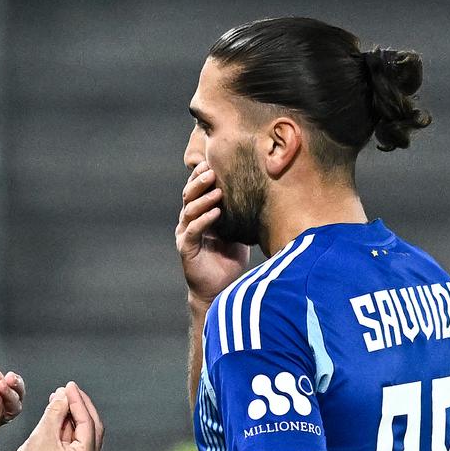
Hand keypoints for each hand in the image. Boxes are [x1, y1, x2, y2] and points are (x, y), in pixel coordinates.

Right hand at [2, 382, 102, 450]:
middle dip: (79, 406)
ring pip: (82, 433)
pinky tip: (57, 415)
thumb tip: (64, 394)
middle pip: (91, 427)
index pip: (87, 422)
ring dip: (72, 415)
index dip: (78, 400)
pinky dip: (67, 427)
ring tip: (59, 399)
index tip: (69, 386)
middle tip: (69, 390)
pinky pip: (73, 442)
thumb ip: (55, 412)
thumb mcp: (41, 435)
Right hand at [176, 161, 249, 306]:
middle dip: (200, 182)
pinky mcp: (186, 249)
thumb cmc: (228, 259)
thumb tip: (263, 191)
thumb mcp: (237, 231)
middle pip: (189, 196)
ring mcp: (186, 235)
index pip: (197, 191)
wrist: (218, 288)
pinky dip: (204, 220)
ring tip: (217, 190)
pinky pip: (193, 231)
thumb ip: (240, 213)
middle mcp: (189, 222)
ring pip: (189, 211)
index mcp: (199, 215)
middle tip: (212, 170)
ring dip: (203, 199)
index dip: (202, 176)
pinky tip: (216, 213)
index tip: (214, 162)